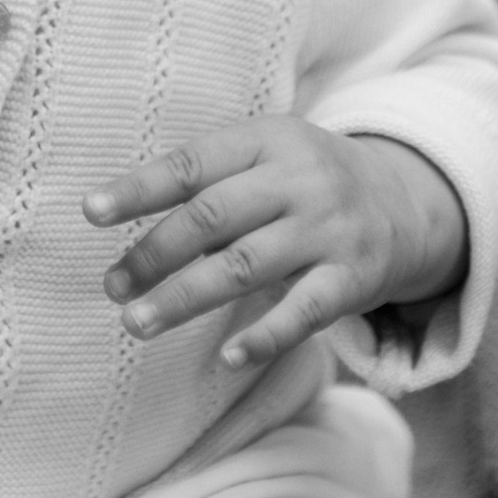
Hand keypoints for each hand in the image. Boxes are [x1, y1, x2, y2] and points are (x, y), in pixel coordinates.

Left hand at [83, 120, 468, 371]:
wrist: (407, 202)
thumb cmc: (305, 184)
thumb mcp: (266, 159)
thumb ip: (209, 185)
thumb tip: (120, 226)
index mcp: (268, 141)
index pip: (193, 164)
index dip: (139, 188)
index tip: (90, 213)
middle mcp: (300, 181)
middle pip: (213, 217)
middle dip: (154, 254)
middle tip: (113, 287)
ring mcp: (329, 230)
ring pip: (246, 266)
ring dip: (185, 298)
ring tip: (137, 322)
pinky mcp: (353, 279)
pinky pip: (304, 312)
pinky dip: (264, 336)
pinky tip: (227, 356)